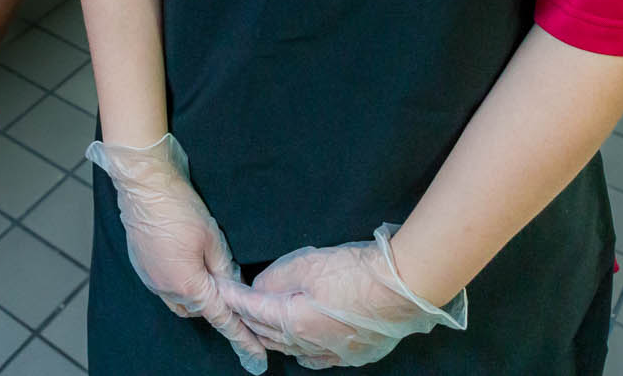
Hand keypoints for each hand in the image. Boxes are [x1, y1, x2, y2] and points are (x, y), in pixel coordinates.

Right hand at [87, 135, 270, 375]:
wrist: (144, 186)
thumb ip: (225, 269)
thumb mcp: (213, 238)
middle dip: (215, 302)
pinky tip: (183, 259)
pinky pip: (164, 286)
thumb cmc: (180, 208)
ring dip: (195, 292)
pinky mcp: (141, 267)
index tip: (256, 356)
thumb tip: (232, 286)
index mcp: (188, 285)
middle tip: (228, 283)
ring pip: (181, 299)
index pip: (221, 319)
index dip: (241, 337)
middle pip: (199, 309)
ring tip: (204, 268)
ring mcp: (151, 279)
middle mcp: (166, 288)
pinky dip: (178, 281)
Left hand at [221, 225, 464, 368]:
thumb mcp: (307, 264)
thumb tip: (260, 289)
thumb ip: (276, 278)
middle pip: (267, 333)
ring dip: (271, 335)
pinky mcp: (352, 355)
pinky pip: (316, 358)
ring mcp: (331, 354)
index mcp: (293, 321)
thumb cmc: (354, 272)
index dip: (234, 297)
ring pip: (290, 348)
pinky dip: (299, 350)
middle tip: (234, 303)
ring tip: (258, 322)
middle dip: (247, 317)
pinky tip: (297, 346)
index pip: (252, 309)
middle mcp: (308, 345)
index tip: (219, 289)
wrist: (403, 288)